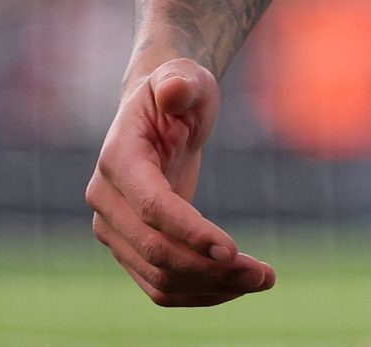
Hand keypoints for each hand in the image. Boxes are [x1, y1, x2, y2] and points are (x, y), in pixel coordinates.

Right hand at [85, 57, 275, 305]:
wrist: (162, 112)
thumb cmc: (180, 91)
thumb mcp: (185, 76)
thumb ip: (181, 82)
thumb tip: (174, 90)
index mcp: (118, 158)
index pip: (151, 206)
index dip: (190, 231)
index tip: (234, 250)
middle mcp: (105, 199)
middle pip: (155, 251)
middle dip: (210, 268)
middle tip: (265, 274)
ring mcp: (113, 229)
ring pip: (158, 278)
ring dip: (211, 287)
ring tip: (262, 280)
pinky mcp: (129, 249)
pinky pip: (160, 285)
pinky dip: (200, 293)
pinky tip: (238, 285)